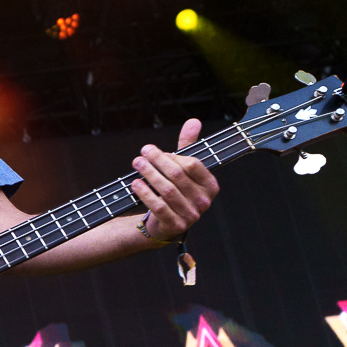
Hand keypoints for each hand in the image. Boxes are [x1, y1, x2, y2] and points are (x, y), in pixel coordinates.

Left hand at [128, 121, 217, 241]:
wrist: (166, 223)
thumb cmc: (176, 191)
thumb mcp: (183, 169)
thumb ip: (188, 146)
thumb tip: (193, 121)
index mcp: (211, 185)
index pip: (192, 165)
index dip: (172, 156)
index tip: (157, 152)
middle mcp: (204, 201)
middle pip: (177, 176)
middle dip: (157, 161)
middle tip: (142, 153)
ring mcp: (191, 215)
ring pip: (167, 190)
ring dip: (149, 174)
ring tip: (137, 164)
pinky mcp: (175, 225)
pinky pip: (158, 206)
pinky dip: (145, 193)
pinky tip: (135, 183)